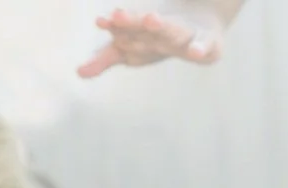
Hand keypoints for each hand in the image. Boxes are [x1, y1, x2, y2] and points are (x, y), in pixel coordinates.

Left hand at [78, 4, 225, 78]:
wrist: (204, 22)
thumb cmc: (160, 36)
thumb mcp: (131, 48)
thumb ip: (106, 58)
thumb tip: (78, 73)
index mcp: (144, 33)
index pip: (126, 31)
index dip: (115, 27)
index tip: (101, 21)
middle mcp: (163, 31)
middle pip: (145, 28)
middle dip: (131, 22)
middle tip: (118, 15)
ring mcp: (186, 35)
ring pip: (171, 31)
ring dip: (160, 26)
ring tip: (151, 19)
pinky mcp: (209, 43)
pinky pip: (205, 46)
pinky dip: (201, 48)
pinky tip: (195, 52)